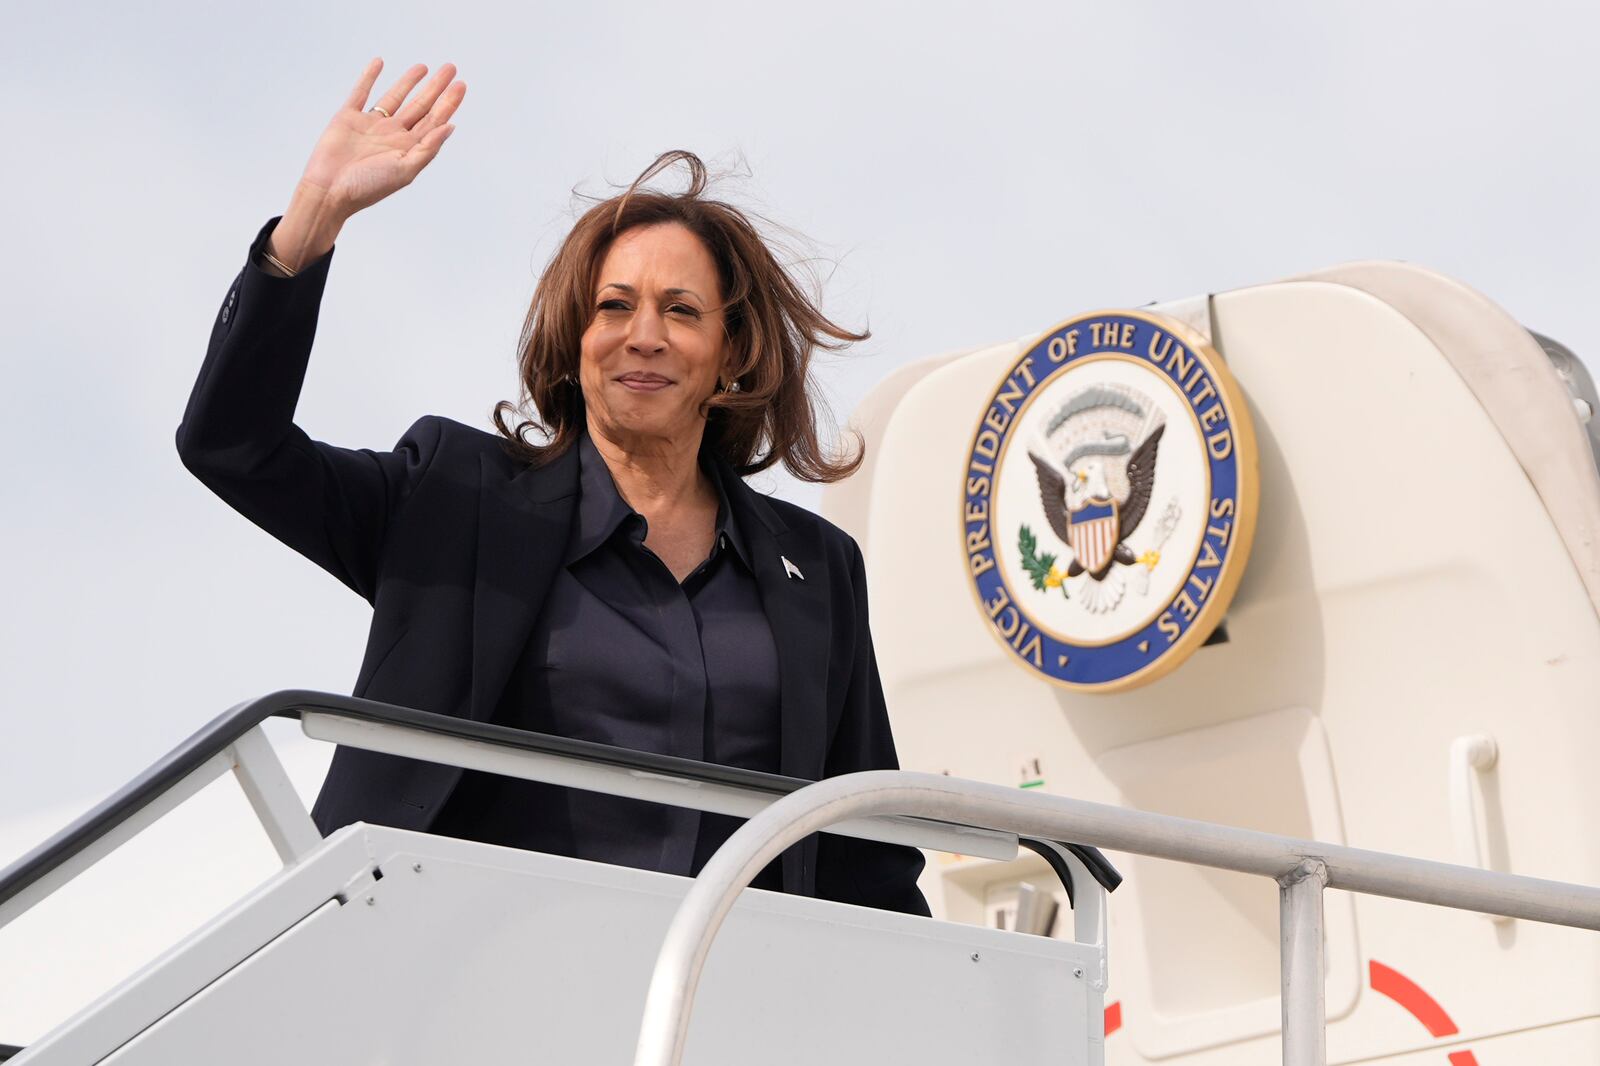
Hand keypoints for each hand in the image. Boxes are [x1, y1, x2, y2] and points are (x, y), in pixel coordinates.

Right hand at [267, 59, 465, 270]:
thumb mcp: (405, 170)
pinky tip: (379, 63)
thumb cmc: (368, 187)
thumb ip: (428, 148)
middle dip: (435, 88)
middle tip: (450, 68)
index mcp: (408, 149)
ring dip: (409, 81)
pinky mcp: (348, 118)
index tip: (461, 85)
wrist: (330, 190)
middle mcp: (392, 135)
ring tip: (424, 67)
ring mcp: (371, 125)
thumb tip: (450, 127)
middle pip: (420, 106)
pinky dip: (369, 77)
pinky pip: (361, 92)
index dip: (448, 103)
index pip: (434, 121)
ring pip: (395, 97)